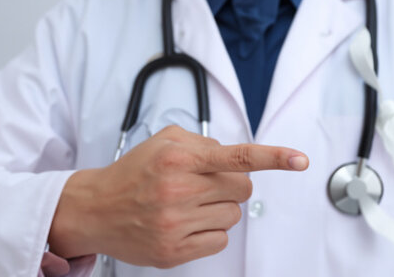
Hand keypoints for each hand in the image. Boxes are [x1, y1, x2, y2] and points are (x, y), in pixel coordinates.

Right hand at [47, 125, 307, 267]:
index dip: (274, 157)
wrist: (93, 209)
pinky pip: (220, 241)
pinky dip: (210, 233)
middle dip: (230, 186)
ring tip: (188, 205)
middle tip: (203, 186)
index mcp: (178, 160)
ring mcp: (176, 224)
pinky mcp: (174, 252)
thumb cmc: (133, 174)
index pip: (238, 157)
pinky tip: (186, 225)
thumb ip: (203, 143)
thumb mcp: (164, 142)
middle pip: (242, 189)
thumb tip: (235, 157)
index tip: (300, 160)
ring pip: (233, 216)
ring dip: (218, 210)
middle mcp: (178, 191)